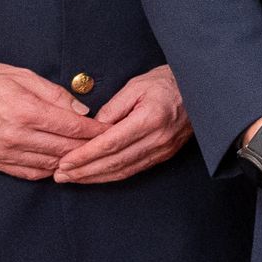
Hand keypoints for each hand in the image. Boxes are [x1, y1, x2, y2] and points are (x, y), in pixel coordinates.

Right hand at [0, 63, 99, 178]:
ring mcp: (4, 152)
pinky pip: (31, 173)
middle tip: (106, 144)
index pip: (71, 127)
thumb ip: (54, 93)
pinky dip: (50, 170)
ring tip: (88, 155)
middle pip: (65, 149)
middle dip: (89, 147)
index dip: (95, 130)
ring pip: (51, 164)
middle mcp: (15, 136)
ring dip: (72, 161)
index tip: (110, 129)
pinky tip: (61, 163)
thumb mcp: (20, 75)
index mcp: (23, 110)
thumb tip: (81, 110)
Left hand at [53, 66, 193, 184]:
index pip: (111, 143)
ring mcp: (163, 149)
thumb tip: (92, 128)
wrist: (200, 90)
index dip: (85, 155)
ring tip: (73, 179)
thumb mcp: (136, 86)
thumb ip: (112, 108)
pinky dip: (112, 175)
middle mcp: (158, 139)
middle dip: (85, 171)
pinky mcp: (164, 155)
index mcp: (150, 119)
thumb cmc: (166, 83)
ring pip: (124, 170)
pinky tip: (96, 176)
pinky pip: (135, 169)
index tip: (64, 161)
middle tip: (61, 175)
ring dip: (96, 177)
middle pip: (115, 161)